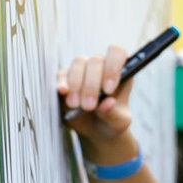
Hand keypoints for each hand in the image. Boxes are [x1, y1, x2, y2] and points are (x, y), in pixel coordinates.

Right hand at [55, 44, 138, 162]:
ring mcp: (82, 69)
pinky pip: (62, 74)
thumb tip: (108, 103)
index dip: (112, 67)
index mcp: (119, 71)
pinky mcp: (66, 78)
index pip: (117, 53)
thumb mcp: (118, 122)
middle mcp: (101, 66)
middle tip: (89, 107)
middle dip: (91, 85)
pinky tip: (63, 92)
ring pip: (78, 64)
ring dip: (76, 84)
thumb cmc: (111, 121)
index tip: (108, 90)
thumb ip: (114, 113)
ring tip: (76, 105)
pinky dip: (62, 83)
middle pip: (95, 61)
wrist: (95, 130)